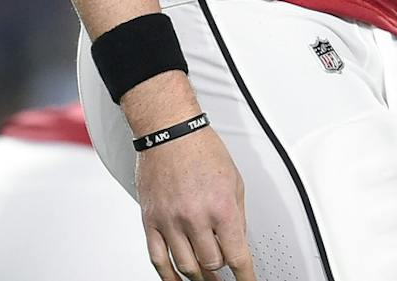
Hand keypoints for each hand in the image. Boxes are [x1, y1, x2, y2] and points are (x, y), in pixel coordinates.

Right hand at [134, 123, 256, 280]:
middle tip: (224, 269)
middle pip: (212, 264)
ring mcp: (170, 221)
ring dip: (199, 275)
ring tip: (206, 276)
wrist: (168, 130)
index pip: (237, 256)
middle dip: (221, 269)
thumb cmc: (201, 148)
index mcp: (221, 207)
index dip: (246, 276)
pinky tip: (177, 280)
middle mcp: (195, 217)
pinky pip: (158, 259)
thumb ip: (237, 216)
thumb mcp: (235, 180)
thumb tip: (238, 242)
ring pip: (186, 267)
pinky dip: (169, 276)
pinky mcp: (150, 221)